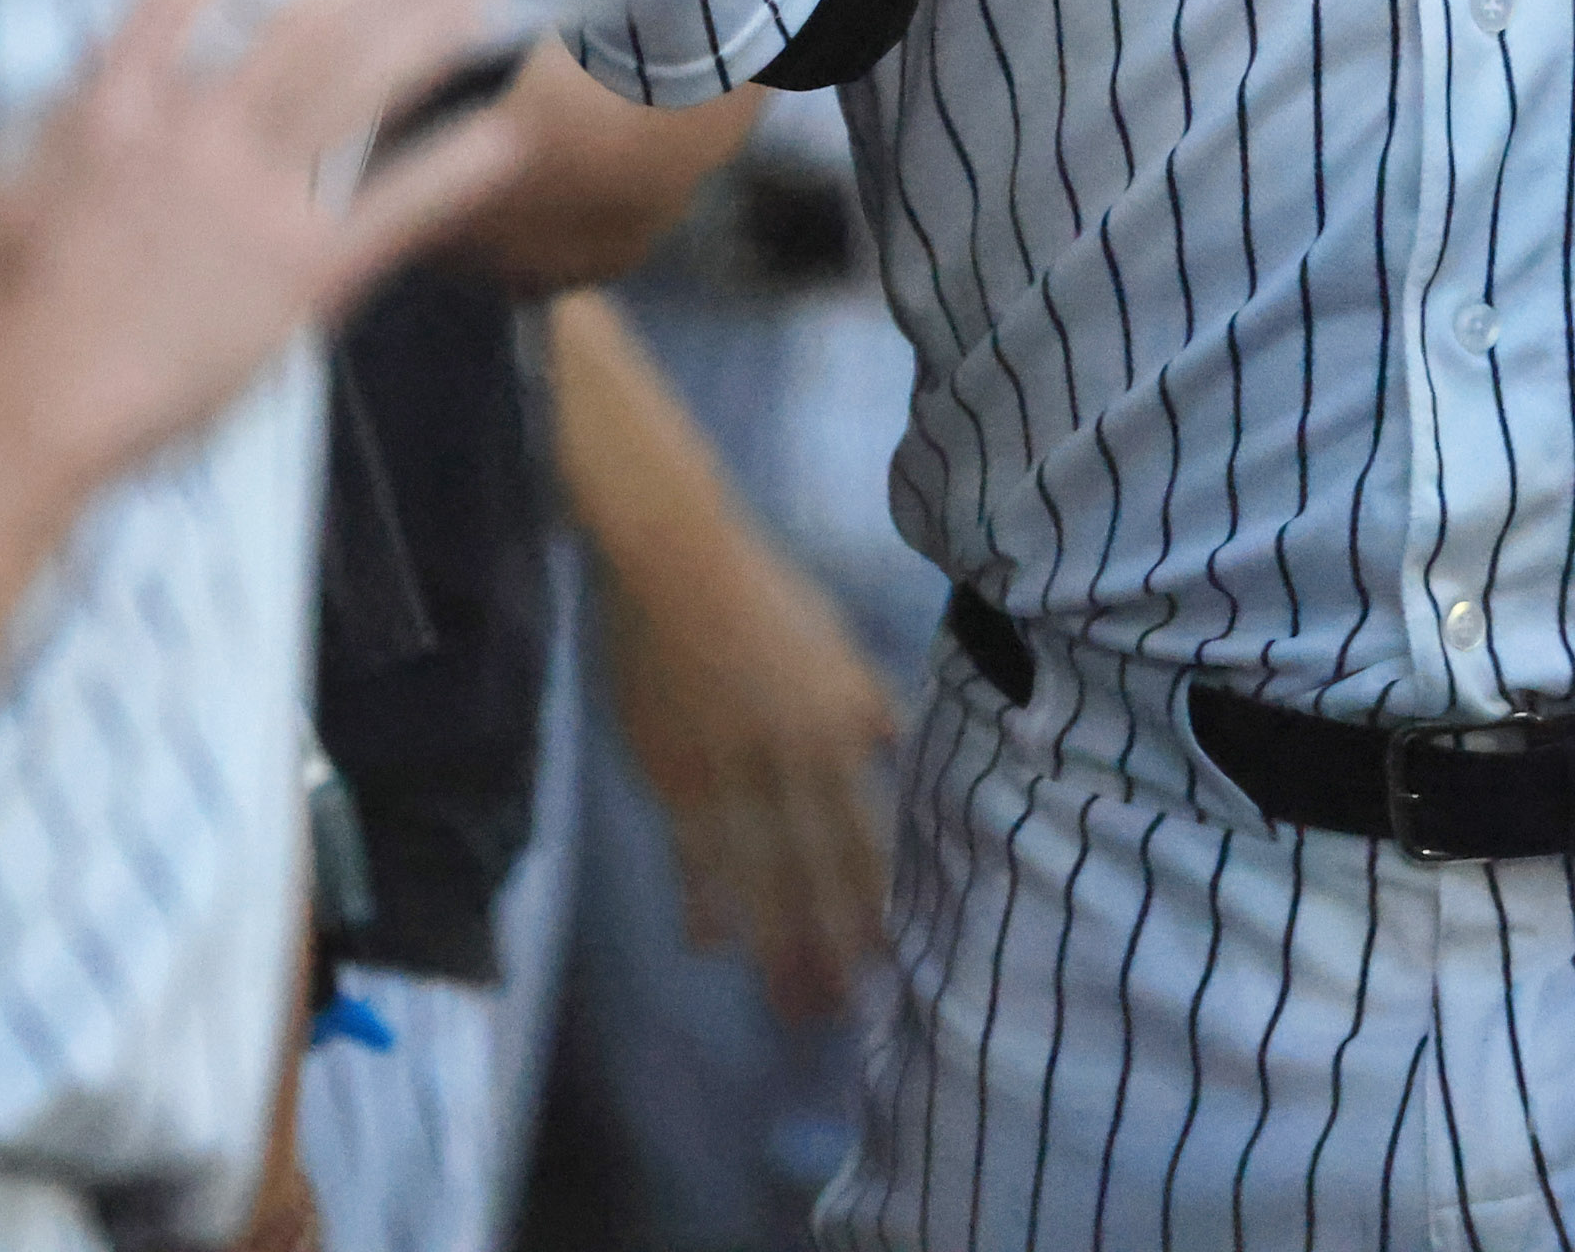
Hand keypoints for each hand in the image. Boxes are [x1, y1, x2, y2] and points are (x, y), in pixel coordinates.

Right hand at [0, 0, 532, 484]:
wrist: (17, 411)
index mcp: (109, 110)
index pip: (173, 2)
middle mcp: (195, 133)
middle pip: (302, 29)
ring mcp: (255, 198)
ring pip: (360, 93)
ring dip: (429, 38)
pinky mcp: (301, 272)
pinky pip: (400, 207)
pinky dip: (461, 167)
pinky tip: (515, 131)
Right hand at [591, 488, 903, 1020]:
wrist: (675, 562)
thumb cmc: (768, 596)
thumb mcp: (840, 647)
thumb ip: (869, 710)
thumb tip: (902, 756)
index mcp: (842, 722)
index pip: (867, 830)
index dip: (877, 899)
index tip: (893, 958)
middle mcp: (792, 755)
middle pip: (817, 869)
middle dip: (833, 945)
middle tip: (845, 1012)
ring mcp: (729, 770)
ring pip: (758, 875)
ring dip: (774, 945)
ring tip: (788, 1004)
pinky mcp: (672, 772)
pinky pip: (692, 851)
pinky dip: (701, 900)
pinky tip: (709, 946)